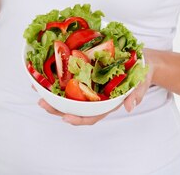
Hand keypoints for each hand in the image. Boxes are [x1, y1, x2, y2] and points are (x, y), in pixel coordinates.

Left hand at [36, 58, 154, 125]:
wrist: (142, 60)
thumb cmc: (141, 74)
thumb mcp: (141, 82)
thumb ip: (136, 94)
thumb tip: (130, 106)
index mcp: (108, 102)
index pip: (91, 115)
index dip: (78, 119)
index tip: (65, 118)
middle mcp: (96, 97)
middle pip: (74, 107)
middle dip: (57, 107)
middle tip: (41, 103)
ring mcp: (90, 86)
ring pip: (69, 94)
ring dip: (53, 93)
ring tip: (37, 89)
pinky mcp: (87, 73)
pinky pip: (72, 78)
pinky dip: (59, 78)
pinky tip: (47, 74)